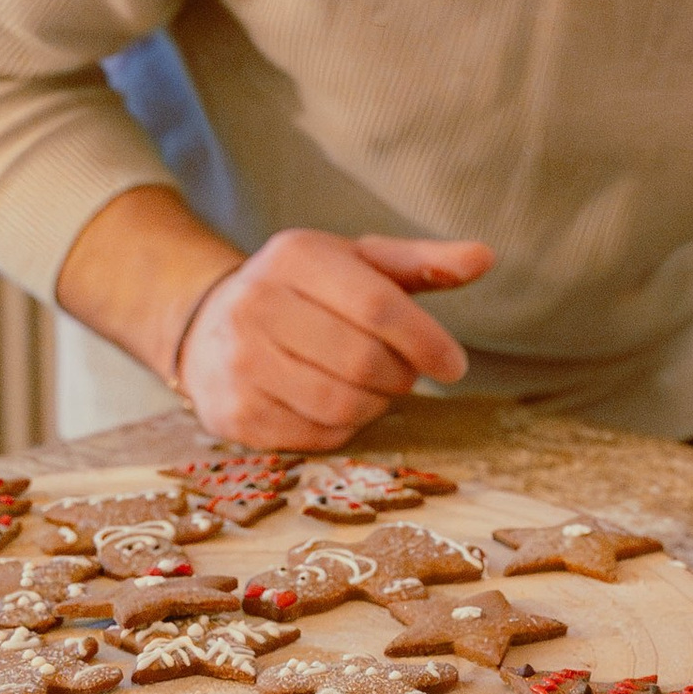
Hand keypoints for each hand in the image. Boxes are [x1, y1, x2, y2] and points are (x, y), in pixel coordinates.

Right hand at [174, 231, 495, 450]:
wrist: (207, 322)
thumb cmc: (304, 291)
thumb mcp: (356, 263)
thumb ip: (421, 263)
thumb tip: (485, 258)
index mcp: (295, 257)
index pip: (378, 306)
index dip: (426, 341)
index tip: (454, 364)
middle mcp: (257, 305)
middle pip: (363, 360)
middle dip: (401, 375)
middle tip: (404, 373)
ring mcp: (239, 362)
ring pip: (341, 404)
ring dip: (375, 404)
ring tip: (372, 387)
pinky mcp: (233, 412)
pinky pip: (316, 436)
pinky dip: (344, 428)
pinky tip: (337, 405)